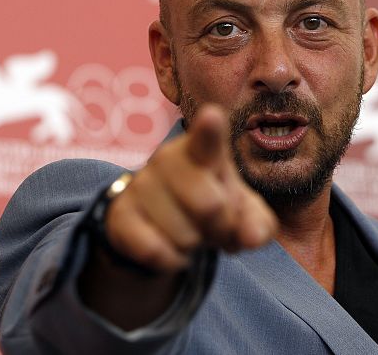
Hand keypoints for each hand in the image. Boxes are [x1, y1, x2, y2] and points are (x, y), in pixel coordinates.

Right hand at [105, 104, 277, 271]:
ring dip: (194, 246)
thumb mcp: (242, 213)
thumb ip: (258, 223)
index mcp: (203, 150)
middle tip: (215, 224)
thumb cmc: (211, 205)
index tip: (212, 116)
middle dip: (221, 227)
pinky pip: (154, 251)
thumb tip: (253, 238)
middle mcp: (168, 159)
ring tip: (190, 232)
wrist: (159, 223)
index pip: (207, 138)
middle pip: (210, 205)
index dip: (209, 130)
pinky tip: (170, 249)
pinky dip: (171, 261)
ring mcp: (140, 184)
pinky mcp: (119, 214)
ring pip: (184, 235)